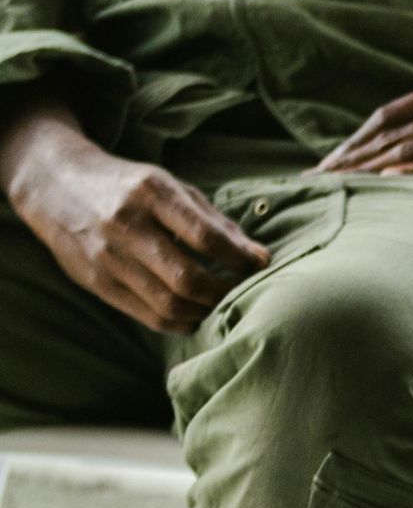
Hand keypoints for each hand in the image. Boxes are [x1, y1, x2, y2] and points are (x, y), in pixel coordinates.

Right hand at [0, 103, 267, 336]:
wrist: (57, 186)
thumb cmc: (127, 186)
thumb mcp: (170, 186)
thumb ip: (213, 220)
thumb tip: (258, 256)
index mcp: (151, 193)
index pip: (205, 236)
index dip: (239, 257)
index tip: (261, 264)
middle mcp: (125, 225)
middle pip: (186, 277)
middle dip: (224, 291)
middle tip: (244, 291)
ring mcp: (107, 258)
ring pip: (167, 303)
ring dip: (204, 311)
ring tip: (222, 305)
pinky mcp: (96, 283)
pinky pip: (146, 314)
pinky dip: (179, 321)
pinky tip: (195, 315)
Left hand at [319, 72, 412, 214]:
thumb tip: (378, 158)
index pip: (391, 115)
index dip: (354, 143)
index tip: (322, 168)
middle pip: (395, 133)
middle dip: (352, 161)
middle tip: (315, 185)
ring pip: (411, 148)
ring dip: (369, 173)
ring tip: (337, 192)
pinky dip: (409, 176)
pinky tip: (382, 188)